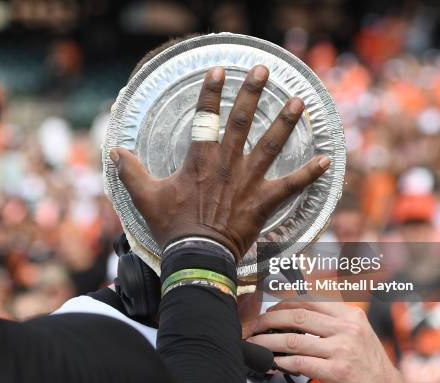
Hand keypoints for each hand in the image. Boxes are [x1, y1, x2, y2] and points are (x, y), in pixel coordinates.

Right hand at [110, 65, 328, 260]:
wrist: (197, 255)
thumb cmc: (173, 226)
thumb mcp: (145, 196)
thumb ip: (130, 171)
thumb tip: (113, 151)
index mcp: (200, 159)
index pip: (206, 117)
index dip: (212, 91)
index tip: (220, 70)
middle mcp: (227, 163)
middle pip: (242, 121)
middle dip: (252, 93)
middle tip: (263, 71)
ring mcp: (248, 181)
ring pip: (271, 145)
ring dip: (285, 122)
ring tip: (299, 101)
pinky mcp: (264, 201)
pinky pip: (291, 185)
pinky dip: (309, 174)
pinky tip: (326, 161)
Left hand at [246, 301, 420, 382]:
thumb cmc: (370, 369)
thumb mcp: (357, 335)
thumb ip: (331, 323)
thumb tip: (295, 317)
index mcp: (351, 316)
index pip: (309, 300)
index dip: (283, 304)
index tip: (269, 310)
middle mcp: (347, 329)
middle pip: (297, 316)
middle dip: (268, 320)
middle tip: (254, 326)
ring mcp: (342, 349)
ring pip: (293, 339)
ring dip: (267, 341)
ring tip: (256, 343)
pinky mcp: (336, 371)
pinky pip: (299, 362)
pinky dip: (281, 361)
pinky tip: (274, 362)